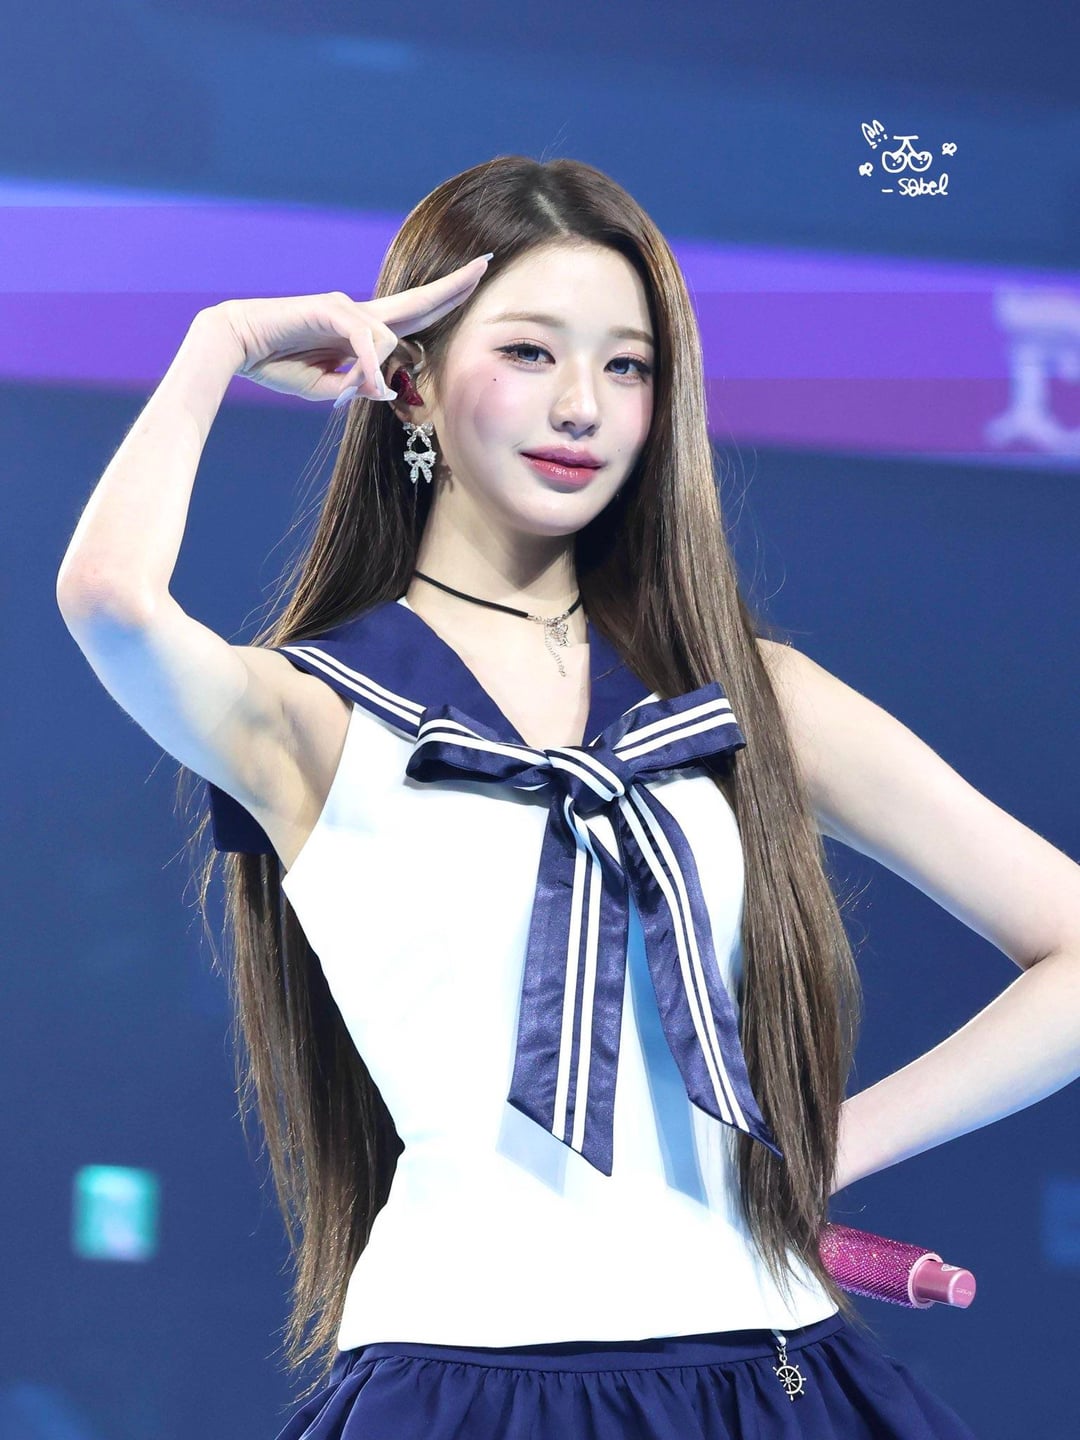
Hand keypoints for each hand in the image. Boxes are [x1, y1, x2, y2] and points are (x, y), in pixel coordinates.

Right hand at [206, 254, 491, 403]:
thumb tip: (383, 385)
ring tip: (339, 391)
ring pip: (389, 341)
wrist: (238, 346)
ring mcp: (345, 306)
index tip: (475, 280)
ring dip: (370, 377)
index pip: (412, 315)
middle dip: (453, 286)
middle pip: (417, 301)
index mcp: (362, 330)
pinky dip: (365, 368)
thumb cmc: (280, 366)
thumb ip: (361, 386)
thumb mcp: (330, 388)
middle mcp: (359, 312)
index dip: (444, 301)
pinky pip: (365, 342)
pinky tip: (355, 386)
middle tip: (486, 264)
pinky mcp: (330, 308)